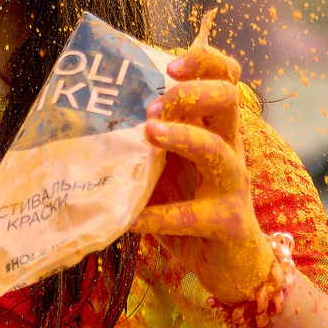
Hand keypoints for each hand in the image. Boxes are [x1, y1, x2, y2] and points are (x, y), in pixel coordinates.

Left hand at [132, 43, 274, 301]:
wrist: (233, 267)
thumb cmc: (194, 209)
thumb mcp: (170, 169)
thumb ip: (149, 143)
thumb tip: (93, 117)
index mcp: (216, 130)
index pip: (225, 77)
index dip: (205, 61)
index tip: (171, 66)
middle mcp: (230, 150)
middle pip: (229, 99)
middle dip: (194, 92)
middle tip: (156, 106)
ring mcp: (232, 186)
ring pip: (218, 151)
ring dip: (183, 138)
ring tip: (149, 133)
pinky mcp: (228, 223)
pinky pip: (196, 215)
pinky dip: (161, 216)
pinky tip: (133, 220)